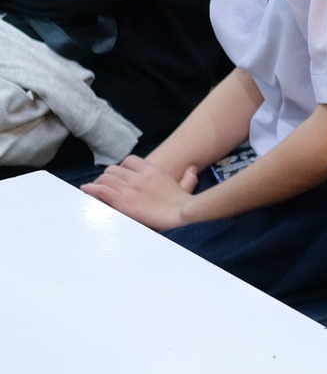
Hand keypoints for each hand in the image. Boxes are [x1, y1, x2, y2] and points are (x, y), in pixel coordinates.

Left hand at [81, 155, 201, 231]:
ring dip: (99, 183)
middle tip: (106, 186)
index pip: (130, 161)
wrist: (181, 212)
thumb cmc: (184, 203)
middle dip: (108, 177)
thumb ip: (188, 177)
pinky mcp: (122, 200)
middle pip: (114, 169)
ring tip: (94, 190)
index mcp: (152, 171)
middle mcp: (138, 176)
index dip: (123, 168)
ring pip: (106, 178)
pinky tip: (86, 190)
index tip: (121, 176)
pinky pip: (101, 190)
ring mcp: (129, 188)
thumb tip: (192, 169)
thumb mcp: (187, 186)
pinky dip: (91, 189)